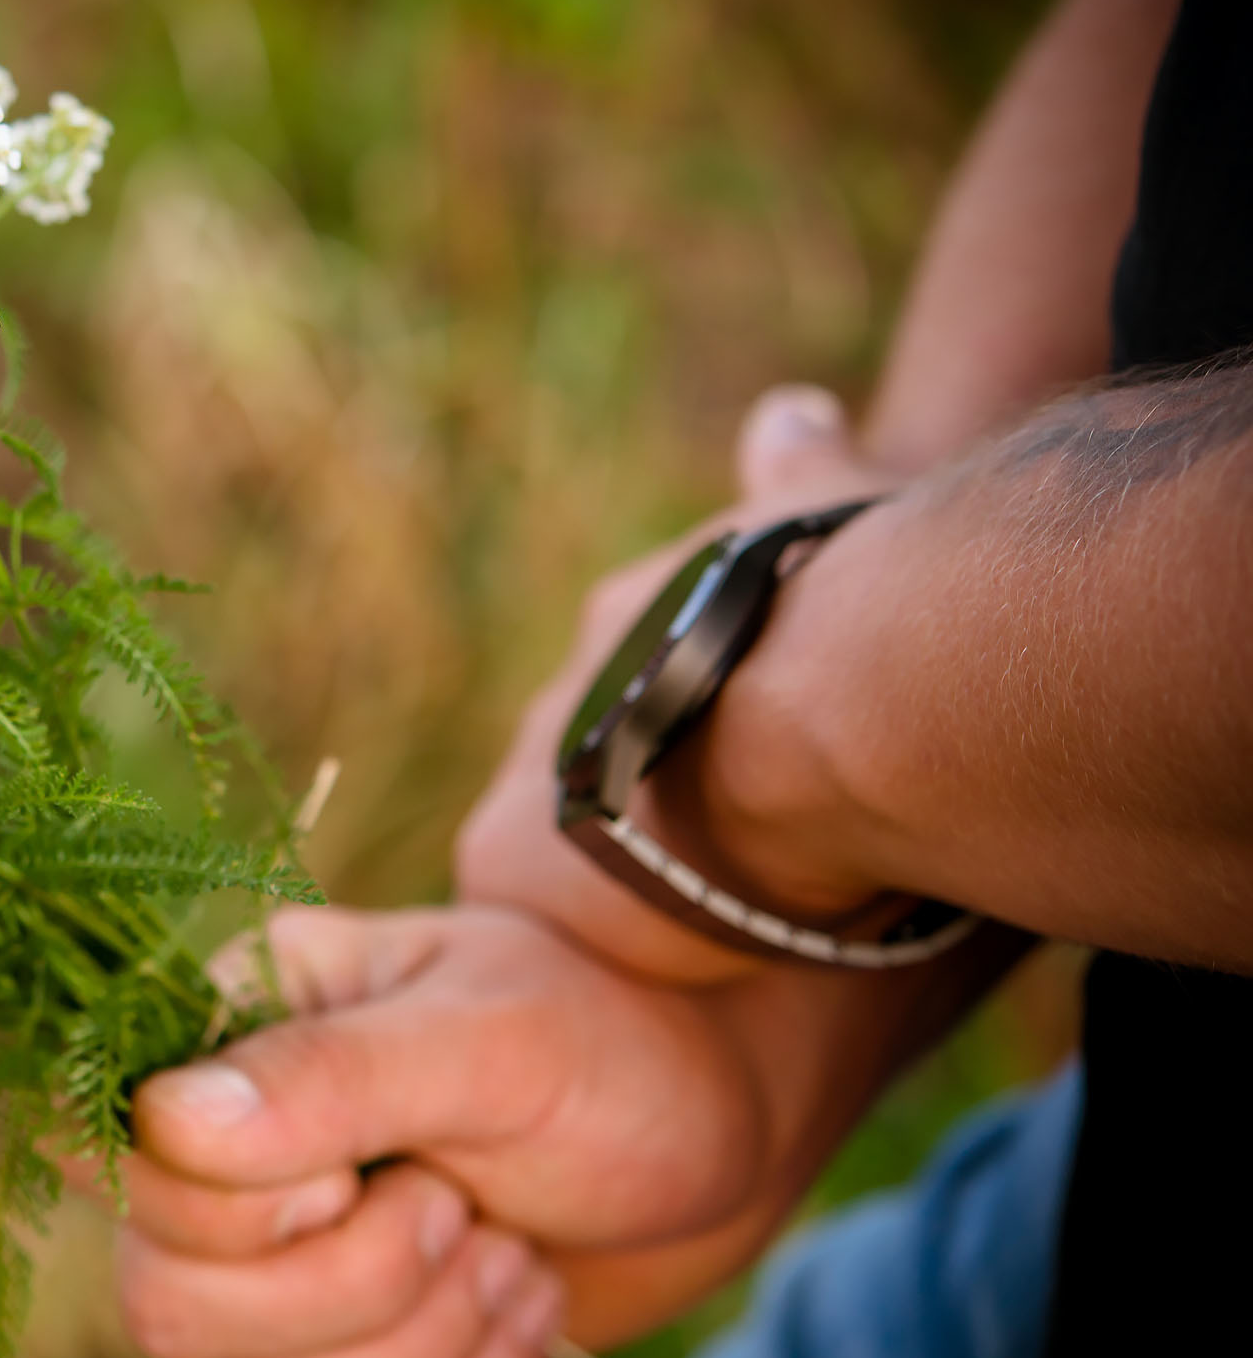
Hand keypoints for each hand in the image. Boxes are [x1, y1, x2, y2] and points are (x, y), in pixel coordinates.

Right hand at [103, 903, 800, 1357]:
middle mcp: (217, 1157)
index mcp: (225, 1032)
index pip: (123, 1168)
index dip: (246, 1206)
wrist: (720, 1118)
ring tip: (505, 1249)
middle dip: (350, 1287)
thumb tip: (165, 1121)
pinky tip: (522, 1294)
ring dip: (418, 1348)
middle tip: (458, 1206)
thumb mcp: (489, 1036)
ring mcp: (274, 1269)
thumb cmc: (607, 1041)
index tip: (383, 1160)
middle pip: (164, 1307)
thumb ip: (330, 1076)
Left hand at [453, 385, 896, 985]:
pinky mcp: (507, 861)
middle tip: (733, 846)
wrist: (824, 707)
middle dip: (656, 799)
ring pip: (562, 835)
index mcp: (630, 615)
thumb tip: (792, 409)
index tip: (745, 750)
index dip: (692, 717)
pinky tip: (676, 948)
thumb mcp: (827, 505)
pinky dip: (607, 931)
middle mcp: (562, 689)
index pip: (641, 674)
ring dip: (628, 868)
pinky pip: (540, 906)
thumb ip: (801, 466)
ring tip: (714, 905)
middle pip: (594, 757)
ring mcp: (524, 775)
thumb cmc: (849, 604)